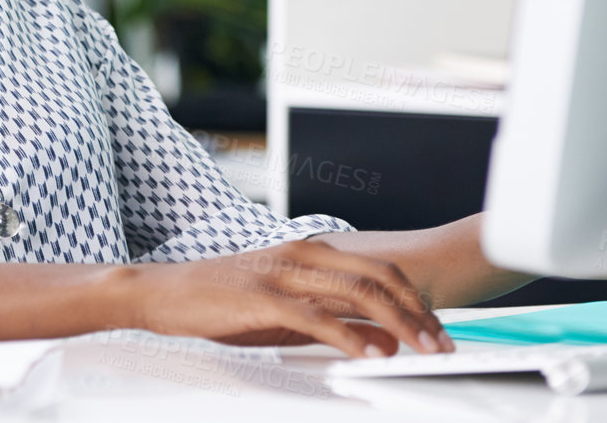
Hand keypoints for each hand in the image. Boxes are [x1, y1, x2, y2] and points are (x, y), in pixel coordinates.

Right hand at [124, 239, 454, 358]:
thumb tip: (382, 340)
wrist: (164, 292)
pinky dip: (350, 336)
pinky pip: (317, 316)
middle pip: (378, 278)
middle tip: (443, 344)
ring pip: (356, 293)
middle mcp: (302, 255)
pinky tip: (370, 354)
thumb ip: (333, 319)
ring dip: (397, 325)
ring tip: (421, 351)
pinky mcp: (262, 297)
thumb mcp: (285, 309)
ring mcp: (282, 273)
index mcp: (309, 253)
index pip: (378, 271)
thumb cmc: (221, 301)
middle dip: (417, 313)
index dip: (415, 301)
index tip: (438, 332)